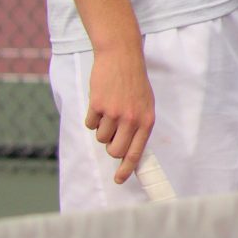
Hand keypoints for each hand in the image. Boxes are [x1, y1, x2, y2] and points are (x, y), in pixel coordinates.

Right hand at [84, 41, 154, 183]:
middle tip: (111, 134)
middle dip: (110, 147)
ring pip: (100, 138)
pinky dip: (92, 117)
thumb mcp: (145, 104)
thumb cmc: (134, 82)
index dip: (126, 169)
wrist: (121, 57)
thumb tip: (129, 152)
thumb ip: (138, 127)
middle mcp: (132, 119)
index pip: (136, 152)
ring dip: (102, 128)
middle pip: (114, 151)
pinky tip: (100, 102)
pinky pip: (90, 124)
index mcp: (147, 121)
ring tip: (109, 110)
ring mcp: (114, 113)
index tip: (119, 180)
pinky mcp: (98, 106)